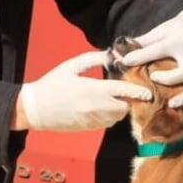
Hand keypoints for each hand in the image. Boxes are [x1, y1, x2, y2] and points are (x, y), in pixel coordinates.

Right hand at [17, 51, 152, 131]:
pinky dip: (109, 116)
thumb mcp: (71, 66)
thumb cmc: (52, 84)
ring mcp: (92, 120)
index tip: (147, 91)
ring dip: (119, 109)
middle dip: (128, 100)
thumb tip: (112, 54)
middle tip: (126, 92)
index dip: (138, 91)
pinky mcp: (88, 128)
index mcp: (93, 89)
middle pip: (124, 107)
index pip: (123, 91)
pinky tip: (102, 107)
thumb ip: (94, 59)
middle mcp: (96, 107)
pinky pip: (107, 123)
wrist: (35, 109)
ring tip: (114, 99)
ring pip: (117, 117)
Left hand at [120, 7, 182, 107]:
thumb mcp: (159, 32)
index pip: (159, 50)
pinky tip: (173, 105)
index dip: (140, 56)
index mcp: (178, 41)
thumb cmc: (174, 31)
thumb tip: (118, 52)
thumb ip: (140, 43)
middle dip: (167, 79)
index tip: (125, 62)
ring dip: (182, 97)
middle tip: (153, 77)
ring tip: (169, 103)